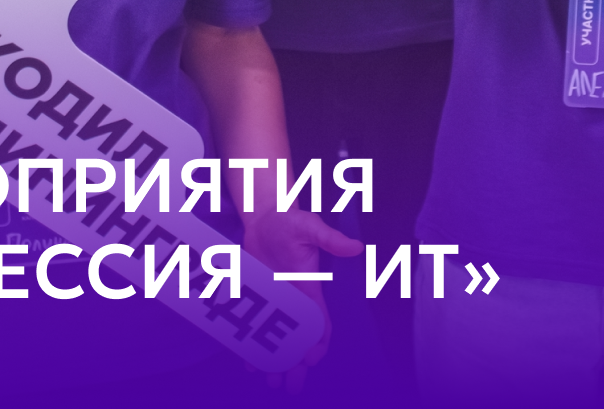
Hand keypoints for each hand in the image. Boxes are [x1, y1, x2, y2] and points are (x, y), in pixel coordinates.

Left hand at [242, 208, 362, 390]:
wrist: (263, 217)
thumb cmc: (290, 221)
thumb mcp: (309, 227)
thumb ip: (329, 238)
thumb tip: (355, 247)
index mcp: (310, 290)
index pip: (320, 324)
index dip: (319, 343)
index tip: (311, 358)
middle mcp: (294, 302)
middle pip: (298, 341)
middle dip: (297, 365)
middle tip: (289, 386)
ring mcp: (275, 303)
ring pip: (277, 339)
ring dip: (275, 362)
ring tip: (270, 381)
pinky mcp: (257, 300)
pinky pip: (255, 327)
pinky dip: (252, 346)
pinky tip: (248, 362)